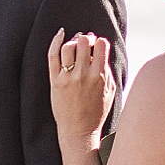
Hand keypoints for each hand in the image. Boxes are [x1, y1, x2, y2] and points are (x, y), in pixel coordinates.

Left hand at [47, 28, 114, 146]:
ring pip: (69, 46)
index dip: (100, 42)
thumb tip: (102, 52)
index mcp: (100, 77)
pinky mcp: (55, 81)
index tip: (98, 46)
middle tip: (86, 43)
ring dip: (73, 40)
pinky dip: (56, 41)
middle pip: (84, 42)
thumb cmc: (96, 112)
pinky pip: (53, 55)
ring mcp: (68, 77)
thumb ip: (108, 71)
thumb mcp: (111, 92)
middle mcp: (84, 75)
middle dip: (87, 38)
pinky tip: (60, 33)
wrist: (79, 132)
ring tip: (75, 43)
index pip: (102, 45)